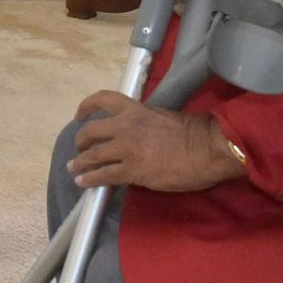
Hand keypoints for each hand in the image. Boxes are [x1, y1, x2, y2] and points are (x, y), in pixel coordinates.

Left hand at [66, 90, 245, 192]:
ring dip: (79, 163)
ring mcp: (127, 149)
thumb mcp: (161, 116)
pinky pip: (104, 175)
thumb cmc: (193, 133)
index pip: (102, 100)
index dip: (86, 107)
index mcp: (135, 109)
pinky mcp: (132, 170)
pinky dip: (90, 179)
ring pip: (93, 155)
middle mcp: (125, 126)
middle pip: (91, 131)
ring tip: (74, 169)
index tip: (79, 116)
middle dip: (81, 141)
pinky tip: (83, 183)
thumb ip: (142, 122)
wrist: (208, 149)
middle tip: (79, 149)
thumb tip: (132, 133)